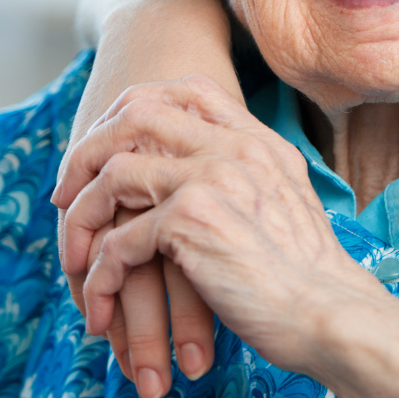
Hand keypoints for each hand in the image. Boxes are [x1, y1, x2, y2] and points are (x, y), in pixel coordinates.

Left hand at [54, 75, 369, 386]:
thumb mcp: (288, 200)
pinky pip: (117, 241)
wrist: (329, 308)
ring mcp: (212, 179)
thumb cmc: (309, 270)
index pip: (193, 88)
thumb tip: (210, 180)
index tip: (114, 147)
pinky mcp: (191, 222)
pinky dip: (99, 276)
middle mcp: (235, 148)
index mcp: (260, 141)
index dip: (139, 107)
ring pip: (114, 175)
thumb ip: (253, 176)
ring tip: (78, 259)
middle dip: (89, 152)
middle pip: (138, 114)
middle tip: (70, 194)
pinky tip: (102, 303)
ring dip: (82, 221)